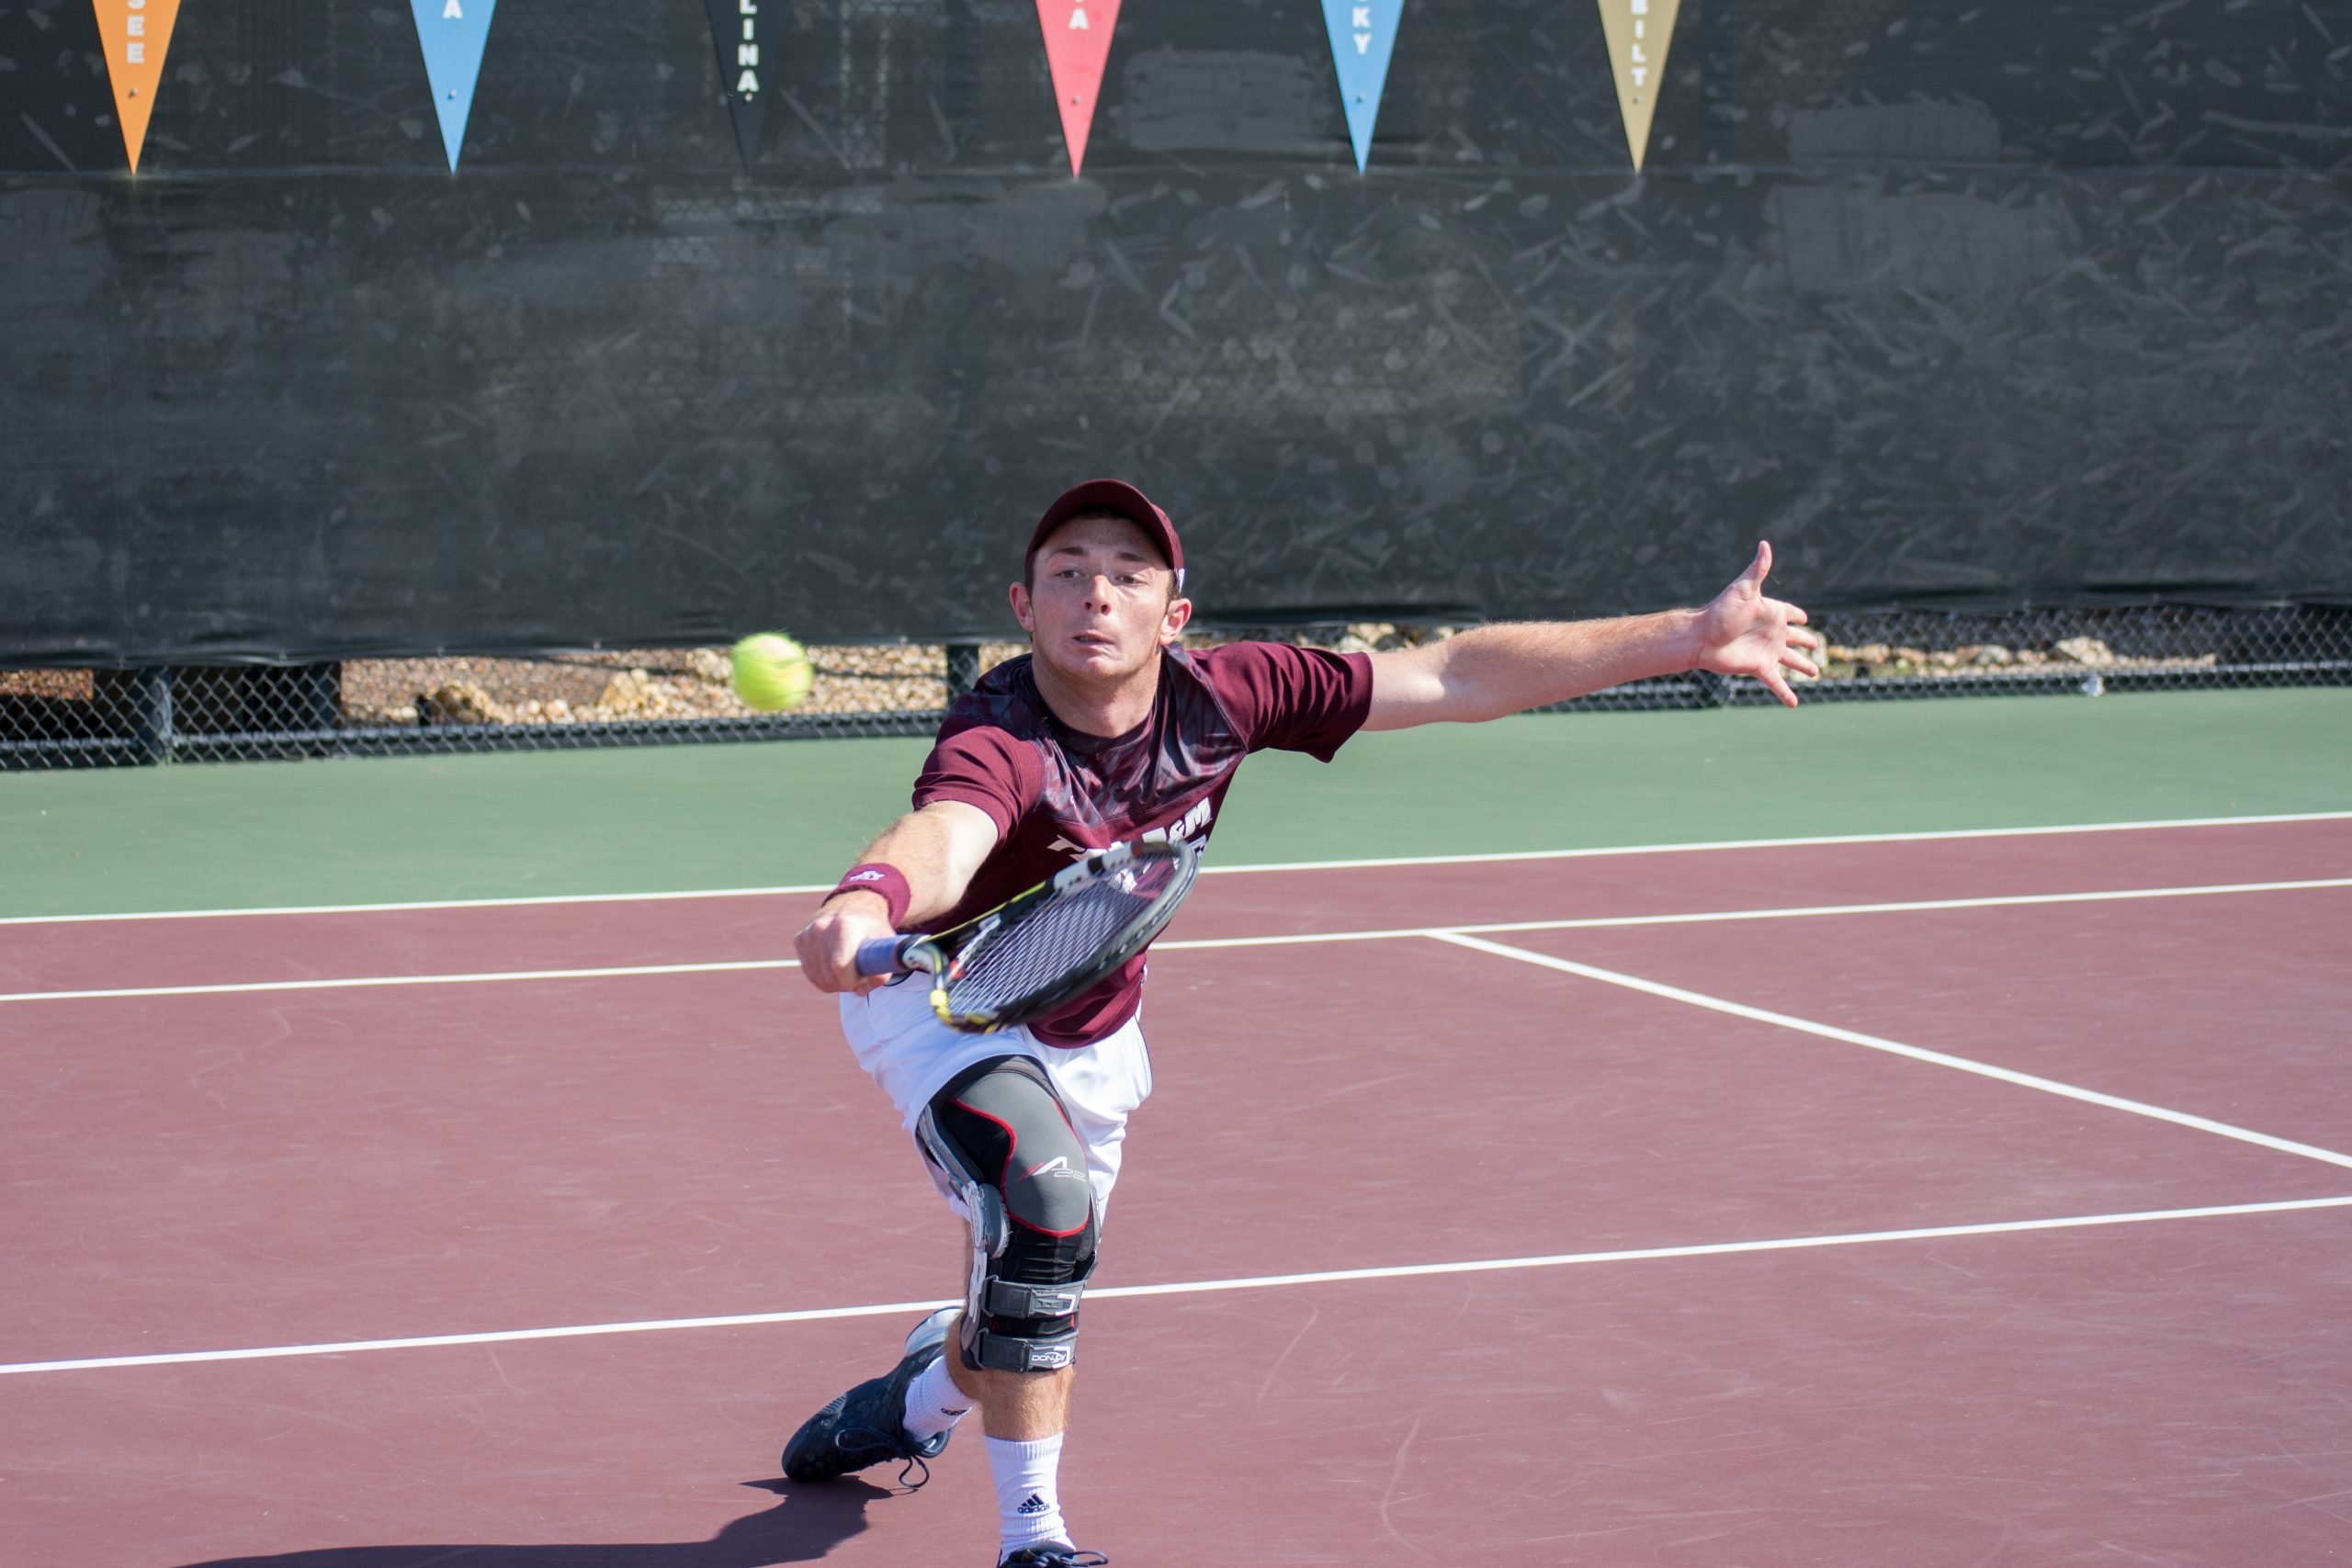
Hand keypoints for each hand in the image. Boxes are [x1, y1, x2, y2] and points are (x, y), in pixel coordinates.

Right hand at [795, 891, 896, 995]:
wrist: (851, 906)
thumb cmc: (870, 927)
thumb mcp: (885, 943)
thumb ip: (882, 970)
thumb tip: (861, 991)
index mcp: (844, 926)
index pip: (839, 966)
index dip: (851, 981)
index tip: (861, 979)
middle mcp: (821, 928)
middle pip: (828, 976)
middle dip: (845, 984)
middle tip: (857, 976)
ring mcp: (808, 934)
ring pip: (818, 978)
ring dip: (834, 982)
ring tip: (847, 970)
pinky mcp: (799, 940)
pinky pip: (810, 973)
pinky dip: (823, 977)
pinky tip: (835, 967)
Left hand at [1691, 542, 1821, 707]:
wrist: (1702, 637)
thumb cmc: (1721, 611)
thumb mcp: (1743, 588)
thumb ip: (1758, 569)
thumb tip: (1764, 543)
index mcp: (1771, 613)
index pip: (1790, 612)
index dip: (1797, 614)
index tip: (1805, 617)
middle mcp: (1771, 633)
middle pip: (1795, 638)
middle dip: (1806, 641)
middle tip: (1817, 644)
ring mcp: (1767, 651)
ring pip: (1791, 661)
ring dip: (1803, 666)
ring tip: (1815, 672)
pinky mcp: (1759, 667)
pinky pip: (1777, 683)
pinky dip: (1785, 693)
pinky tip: (1794, 704)